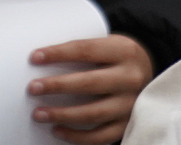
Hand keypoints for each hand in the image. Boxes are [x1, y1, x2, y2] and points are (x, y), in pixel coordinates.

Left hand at [30, 32, 151, 143]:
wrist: (148, 72)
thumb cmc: (116, 56)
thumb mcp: (107, 43)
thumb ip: (82, 51)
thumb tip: (40, 59)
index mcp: (123, 51)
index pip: (86, 50)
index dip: (59, 53)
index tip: (34, 57)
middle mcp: (130, 78)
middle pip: (89, 83)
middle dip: (58, 86)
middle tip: (33, 88)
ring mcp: (131, 104)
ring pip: (94, 113)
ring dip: (63, 114)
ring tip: (39, 113)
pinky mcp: (128, 124)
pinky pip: (101, 135)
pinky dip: (77, 136)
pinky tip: (58, 131)